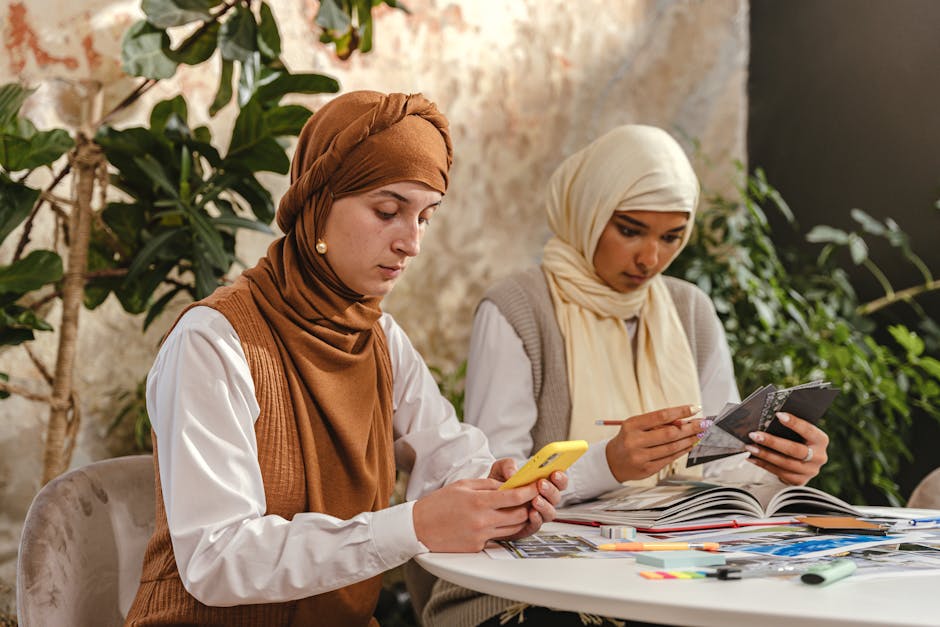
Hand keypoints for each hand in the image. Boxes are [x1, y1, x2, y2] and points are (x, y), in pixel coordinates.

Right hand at [412, 460, 565, 551]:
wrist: (418, 528)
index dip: (529, 492)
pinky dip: (502, 529)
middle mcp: (482, 520)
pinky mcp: (477, 547)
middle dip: (528, 506)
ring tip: (517, 510)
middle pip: (519, 515)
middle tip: (531, 499)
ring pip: (513, 529)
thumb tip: (507, 486)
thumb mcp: (462, 485)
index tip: (536, 486)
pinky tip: (497, 522)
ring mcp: (480, 536)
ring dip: (519, 519)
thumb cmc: (438, 504)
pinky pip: (498, 538)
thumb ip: (487, 485)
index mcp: (478, 501)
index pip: (514, 497)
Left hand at [487, 459, 567, 541]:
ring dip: (545, 506)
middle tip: (541, 484)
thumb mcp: (500, 469)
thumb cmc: (496, 485)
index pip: (558, 481)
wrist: (484, 503)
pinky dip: (536, 519)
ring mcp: (537, 513)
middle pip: (556, 496)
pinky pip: (538, 524)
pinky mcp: (529, 526)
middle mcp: (543, 499)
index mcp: (542, 483)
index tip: (554, 473)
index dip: (560, 478)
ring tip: (535, 499)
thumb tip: (514, 473)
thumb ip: (507, 465)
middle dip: (551, 490)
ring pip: (550, 512)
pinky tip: (531, 513)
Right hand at [605, 404, 708, 481]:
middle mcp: (635, 441)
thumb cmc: (628, 439)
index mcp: (632, 425)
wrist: (612, 461)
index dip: (680, 411)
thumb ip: (657, 423)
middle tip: (704, 423)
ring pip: (672, 448)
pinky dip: (682, 451)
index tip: (695, 408)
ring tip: (700, 434)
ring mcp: (641, 457)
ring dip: (689, 440)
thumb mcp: (637, 426)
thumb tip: (684, 421)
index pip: (661, 415)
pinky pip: (670, 459)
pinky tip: (689, 445)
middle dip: (690, 428)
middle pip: (670, 433)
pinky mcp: (647, 469)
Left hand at [745, 412, 829, 484]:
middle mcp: (819, 456)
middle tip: (755, 435)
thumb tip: (768, 418)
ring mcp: (810, 471)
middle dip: (772, 442)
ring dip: (764, 455)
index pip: (808, 430)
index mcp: (821, 440)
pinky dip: (764, 465)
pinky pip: (779, 473)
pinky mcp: (800, 480)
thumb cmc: (798, 440)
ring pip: (785, 463)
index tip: (778, 415)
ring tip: (750, 447)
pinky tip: (752, 458)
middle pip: (794, 449)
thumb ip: (789, 427)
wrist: (803, 462)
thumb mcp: (799, 433)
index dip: (794, 423)